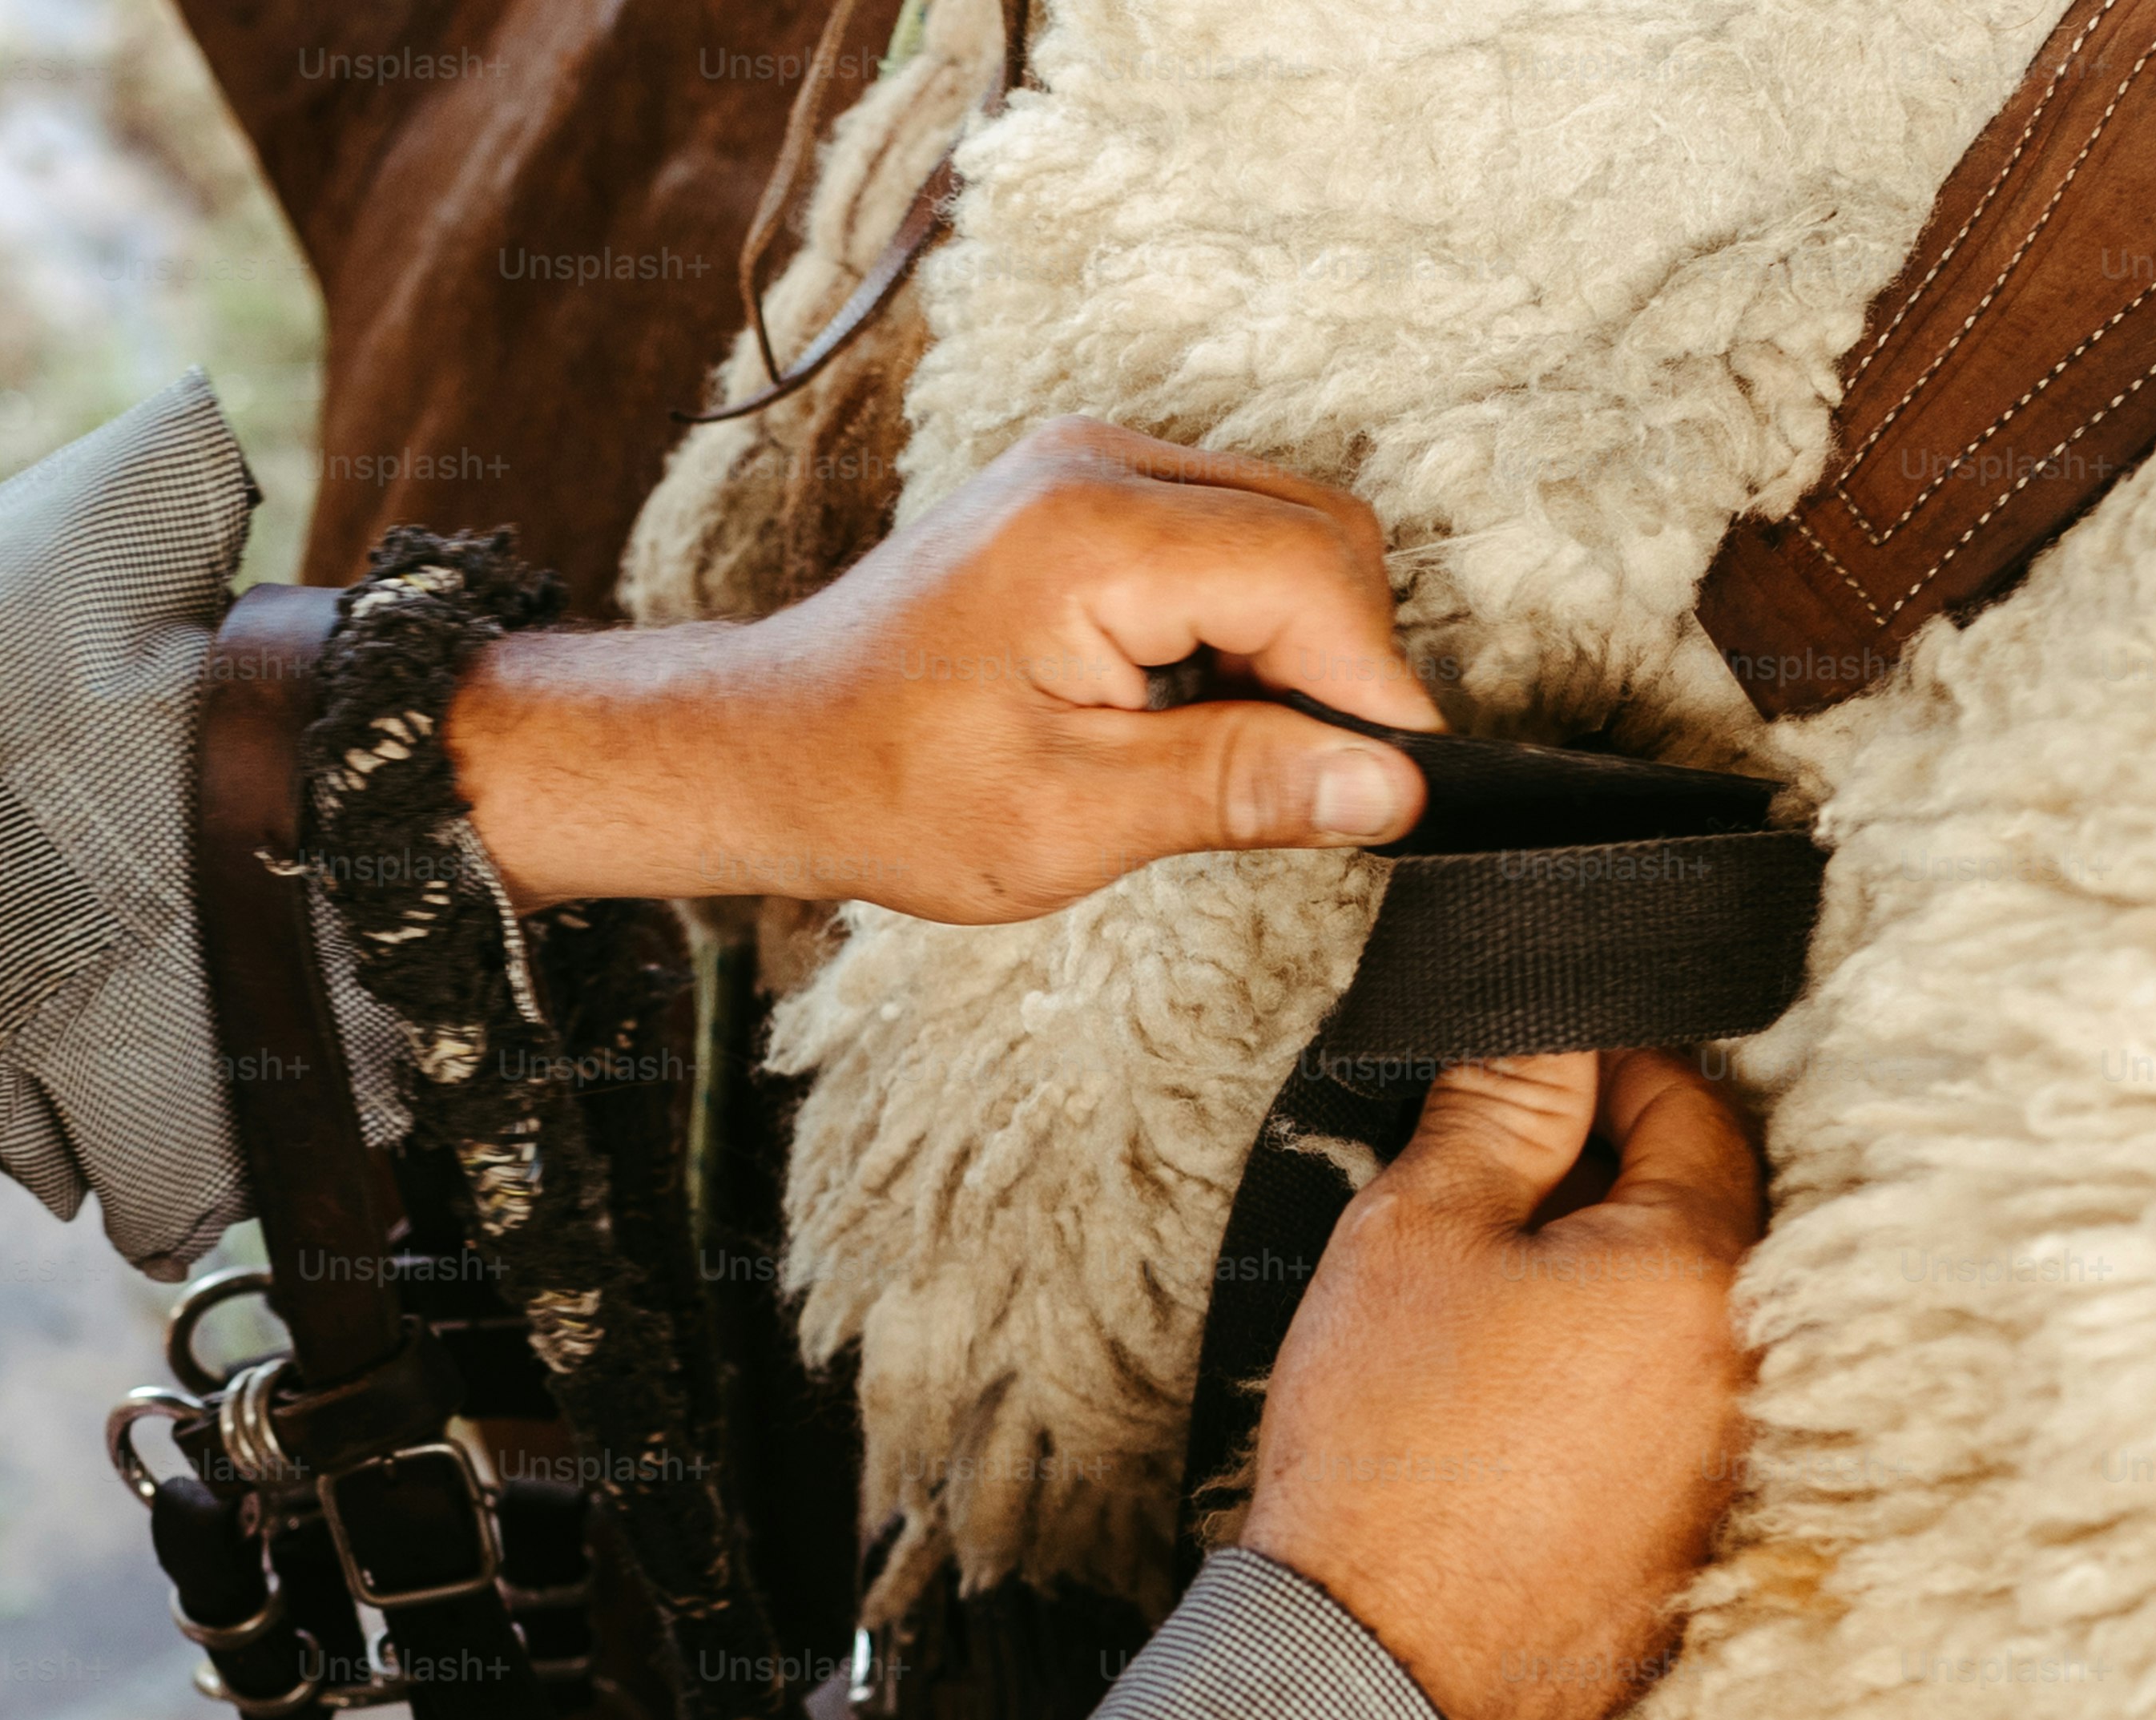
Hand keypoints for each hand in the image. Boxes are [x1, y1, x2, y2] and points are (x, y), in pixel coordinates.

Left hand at [449, 419, 1437, 918]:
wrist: (771, 749)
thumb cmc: (883, 788)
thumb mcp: (1069, 818)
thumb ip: (1237, 786)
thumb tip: (1384, 786)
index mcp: (1092, 533)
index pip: (1314, 576)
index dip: (1370, 692)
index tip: (1382, 792)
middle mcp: (1098, 466)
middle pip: (1320, 536)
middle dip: (1335, 663)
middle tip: (1293, 782)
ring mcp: (1091, 465)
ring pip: (1286, 530)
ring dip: (1292, 643)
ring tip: (1219, 748)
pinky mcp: (1087, 491)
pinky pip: (1229, 533)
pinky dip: (1244, 621)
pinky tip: (1185, 703)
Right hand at [1237, 1050, 1763, 1719]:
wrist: (1371, 1660)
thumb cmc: (1388, 1443)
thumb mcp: (1417, 1231)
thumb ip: (1498, 1107)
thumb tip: (1544, 1023)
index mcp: (1695, 1269)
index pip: (1693, 1112)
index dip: (1609, 1071)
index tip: (1539, 1073)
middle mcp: (1744, 1368)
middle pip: (1698, 1221)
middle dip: (1607, 1182)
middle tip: (1490, 1185)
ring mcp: (1723, 1471)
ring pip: (1679, 1329)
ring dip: (1603, 1295)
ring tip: (1481, 1308)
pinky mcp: (1683, 1551)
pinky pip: (1658, 1429)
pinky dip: (1598, 1397)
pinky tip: (1501, 1415)